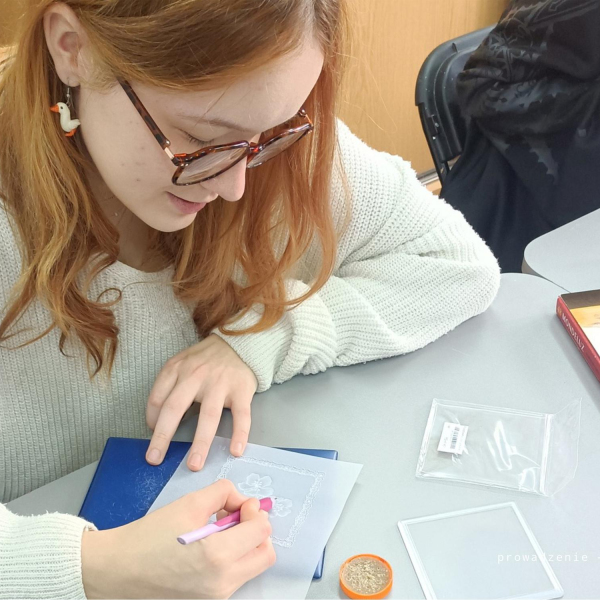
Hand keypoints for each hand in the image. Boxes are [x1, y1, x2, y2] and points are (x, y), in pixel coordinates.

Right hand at [82, 480, 275, 598]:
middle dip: (257, 530)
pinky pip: (236, 577)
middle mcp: (222, 583)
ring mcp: (216, 597)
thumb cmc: (151, 535)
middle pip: (265, 555)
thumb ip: (224, 494)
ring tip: (219, 529)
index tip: (241, 504)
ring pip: (252, 567)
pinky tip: (211, 545)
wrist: (119, 569)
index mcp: (218, 556)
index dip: (255, 512)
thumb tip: (244, 502)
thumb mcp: (190, 503)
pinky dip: (234, 558)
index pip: (262, 532)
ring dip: (246, 544)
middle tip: (237, 516)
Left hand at [145, 334, 257, 470]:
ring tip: (194, 464)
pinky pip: (241, 415)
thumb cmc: (207, 360)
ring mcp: (220, 383)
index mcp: (178, 368)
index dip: (152, 419)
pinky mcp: (242, 390)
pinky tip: (235, 450)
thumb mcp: (183, 363)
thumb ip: (170, 386)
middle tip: (155, 459)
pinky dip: (239, 433)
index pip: (158, 397)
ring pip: (209, 416)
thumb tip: (158, 421)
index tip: (153, 433)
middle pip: (176, 407)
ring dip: (201, 442)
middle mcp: (197, 375)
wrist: (240, 343)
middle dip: (163, 436)